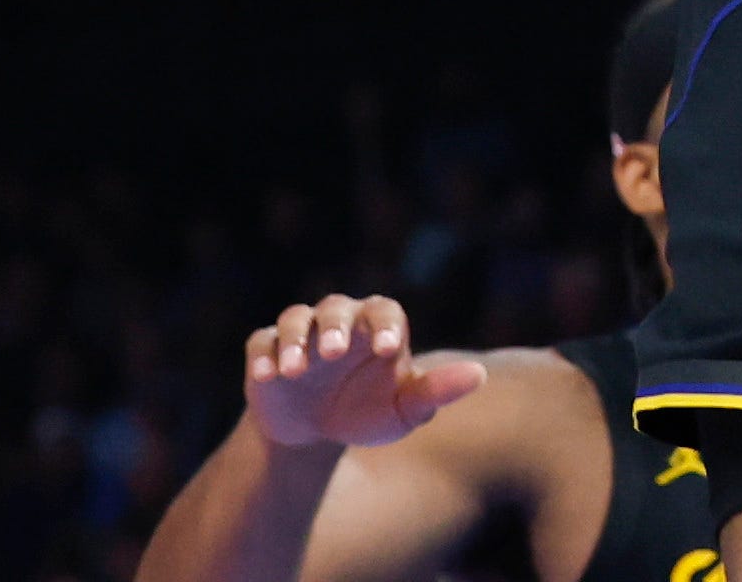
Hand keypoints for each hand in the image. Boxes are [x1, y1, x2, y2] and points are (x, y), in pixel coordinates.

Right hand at [240, 295, 480, 450]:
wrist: (314, 433)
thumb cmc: (367, 412)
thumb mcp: (402, 410)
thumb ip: (436, 392)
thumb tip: (479, 375)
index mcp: (377, 326)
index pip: (385, 311)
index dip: (384, 325)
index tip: (386, 349)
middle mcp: (339, 321)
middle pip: (337, 308)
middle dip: (335, 326)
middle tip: (334, 351)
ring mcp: (301, 333)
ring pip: (296, 320)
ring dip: (296, 340)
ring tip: (297, 370)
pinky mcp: (267, 350)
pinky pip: (261, 343)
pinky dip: (262, 356)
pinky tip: (264, 375)